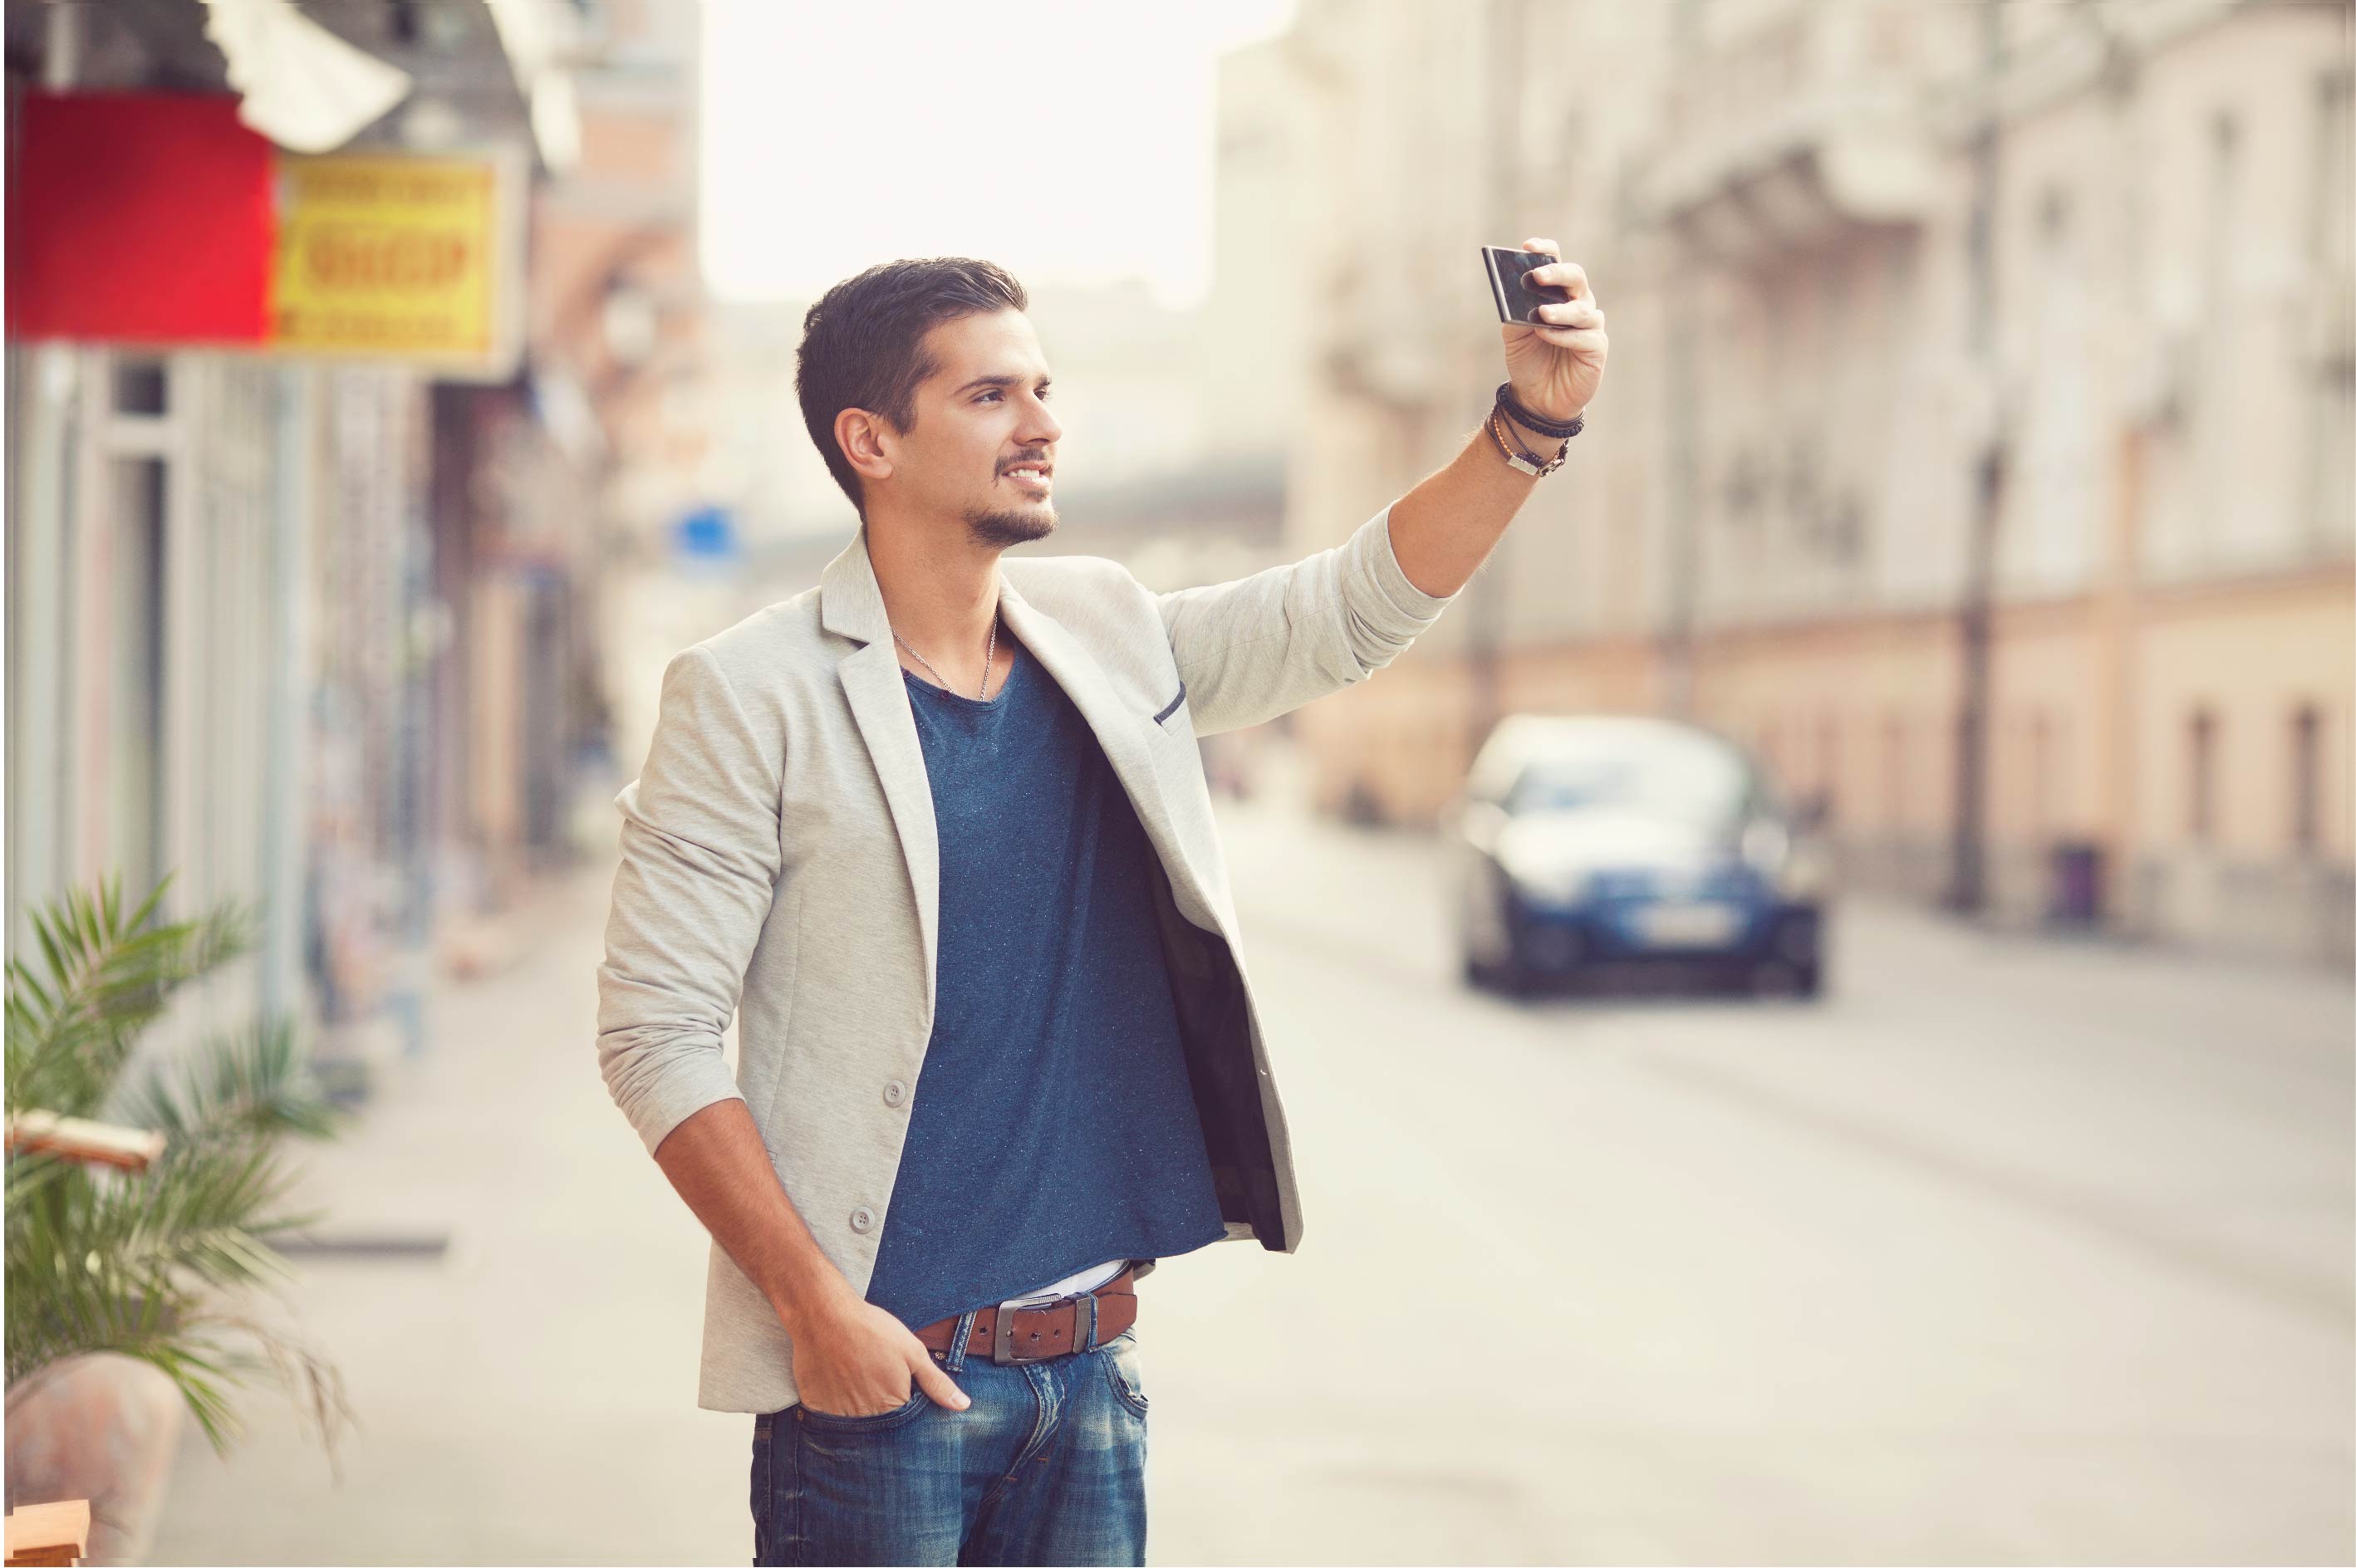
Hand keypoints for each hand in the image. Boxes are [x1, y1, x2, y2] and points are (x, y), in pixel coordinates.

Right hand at [788, 1296, 971, 1417]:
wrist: (825, 1315)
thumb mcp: (913, 1352)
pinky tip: (835, 1377)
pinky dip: (833, 1399)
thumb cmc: (871, 1330)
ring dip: (856, 1402)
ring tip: (853, 1372)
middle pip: (878, 1420)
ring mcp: (838, 1415)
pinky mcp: (816, 1407)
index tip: (893, 1379)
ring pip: (853, 1418)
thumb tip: (963, 1406)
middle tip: (870, 1371)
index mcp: (892, 1406)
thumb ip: (936, 1383)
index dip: (902, 1398)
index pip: (903, 1417)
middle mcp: (865, 1417)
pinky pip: (828, 1413)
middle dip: (878, 1401)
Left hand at [1500, 236, 1606, 424]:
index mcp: (1558, 294)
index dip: (1546, 251)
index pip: (1557, 262)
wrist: (1537, 398)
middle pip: (1576, 278)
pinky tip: (1546, 334)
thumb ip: (1515, 314)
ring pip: (1582, 309)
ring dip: (1560, 310)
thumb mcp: (1514, 336)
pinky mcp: (1597, 348)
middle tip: (1537, 275)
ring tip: (1541, 314)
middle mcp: (1578, 304)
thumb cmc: (1529, 360)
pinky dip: (1564, 334)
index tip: (1527, 247)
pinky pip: (1584, 336)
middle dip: (1557, 273)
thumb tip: (1516, 295)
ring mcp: (1590, 325)